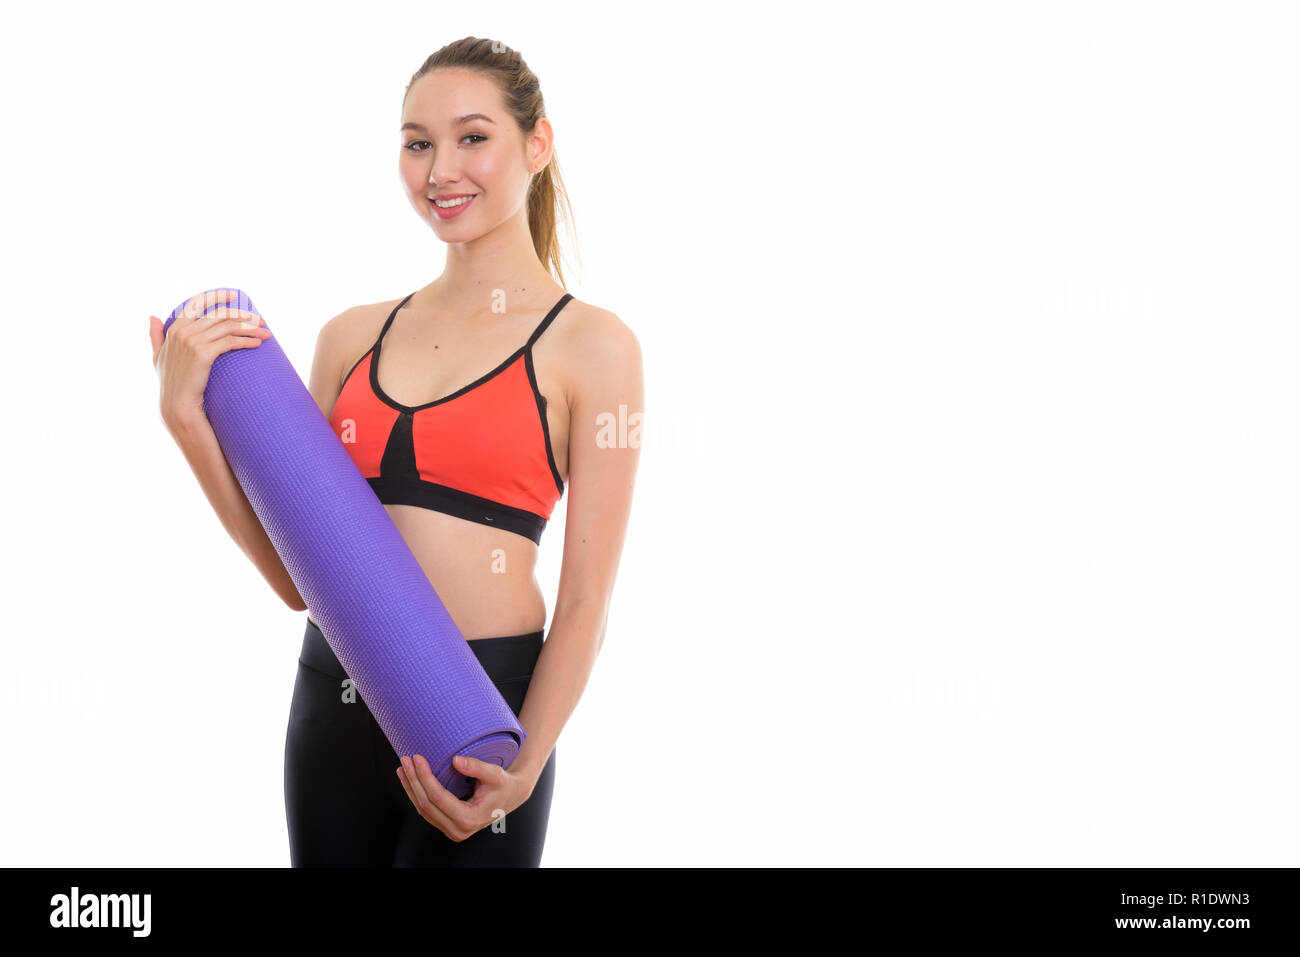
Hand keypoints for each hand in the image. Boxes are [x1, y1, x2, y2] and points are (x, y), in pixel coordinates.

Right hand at [150, 289, 270, 430]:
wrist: (177, 404)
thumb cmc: (171, 382)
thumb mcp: (158, 356)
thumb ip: (155, 336)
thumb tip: (151, 316)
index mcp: (174, 328)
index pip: (198, 303)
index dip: (217, 296)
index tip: (235, 295)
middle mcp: (183, 331)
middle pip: (219, 315)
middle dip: (243, 315)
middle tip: (261, 320)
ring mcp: (192, 341)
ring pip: (228, 327)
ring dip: (251, 328)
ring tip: (266, 333)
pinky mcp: (203, 353)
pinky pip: (230, 341)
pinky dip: (246, 341)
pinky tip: (257, 344)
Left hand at [395, 753, 534, 841]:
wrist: (510, 796)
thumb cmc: (504, 784)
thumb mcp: (495, 774)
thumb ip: (477, 767)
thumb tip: (456, 760)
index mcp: (469, 819)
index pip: (438, 797)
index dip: (425, 777)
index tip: (417, 758)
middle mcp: (458, 829)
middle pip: (426, 805)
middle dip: (413, 781)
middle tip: (405, 759)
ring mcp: (451, 830)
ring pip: (423, 810)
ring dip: (410, 788)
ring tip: (402, 768)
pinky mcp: (447, 825)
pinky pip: (427, 811)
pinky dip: (416, 794)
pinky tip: (410, 779)